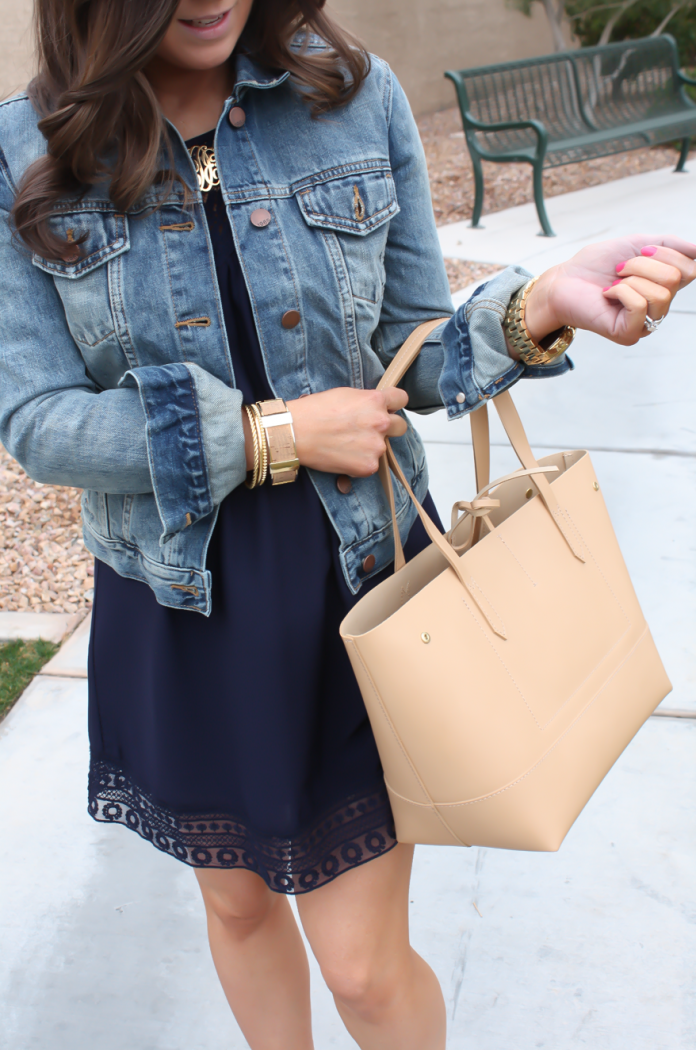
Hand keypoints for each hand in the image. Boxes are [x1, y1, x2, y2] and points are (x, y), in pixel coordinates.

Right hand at [286, 387, 408, 476]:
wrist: (295, 433)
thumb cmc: (313, 412)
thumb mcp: (344, 394)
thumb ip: (366, 401)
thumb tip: (374, 406)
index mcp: (375, 400)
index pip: (401, 399)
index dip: (394, 404)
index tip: (388, 408)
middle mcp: (380, 422)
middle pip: (400, 426)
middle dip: (388, 428)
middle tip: (366, 431)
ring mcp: (376, 446)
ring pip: (383, 448)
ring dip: (370, 447)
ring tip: (346, 445)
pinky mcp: (368, 466)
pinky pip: (371, 464)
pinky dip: (359, 463)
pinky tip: (342, 456)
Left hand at [522, 236, 695, 347]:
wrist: (563, 281)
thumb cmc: (596, 265)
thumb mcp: (637, 244)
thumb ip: (669, 245)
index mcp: (665, 286)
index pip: (691, 268)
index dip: (666, 252)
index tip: (641, 251)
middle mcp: (660, 308)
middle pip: (676, 278)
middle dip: (643, 264)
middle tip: (620, 269)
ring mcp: (646, 324)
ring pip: (661, 293)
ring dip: (631, 278)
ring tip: (613, 283)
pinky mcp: (629, 334)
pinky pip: (640, 305)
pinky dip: (621, 292)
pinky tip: (607, 295)